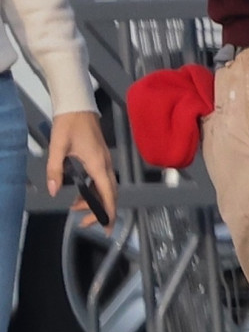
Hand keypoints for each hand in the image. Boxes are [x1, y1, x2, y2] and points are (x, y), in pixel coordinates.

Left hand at [47, 111, 116, 228]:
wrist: (78, 105)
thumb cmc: (69, 124)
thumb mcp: (58, 147)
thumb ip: (55, 170)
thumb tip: (54, 192)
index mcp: (98, 163)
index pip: (108, 193)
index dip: (109, 211)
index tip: (106, 226)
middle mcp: (105, 163)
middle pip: (110, 193)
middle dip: (101, 210)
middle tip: (85, 223)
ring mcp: (105, 160)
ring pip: (107, 187)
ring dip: (96, 201)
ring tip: (76, 209)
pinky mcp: (101, 157)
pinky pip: (102, 179)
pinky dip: (94, 190)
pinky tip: (80, 194)